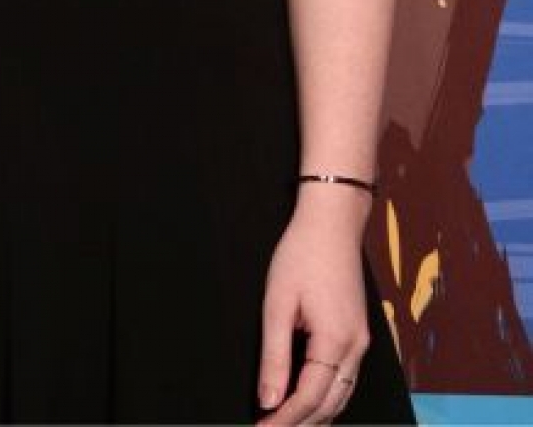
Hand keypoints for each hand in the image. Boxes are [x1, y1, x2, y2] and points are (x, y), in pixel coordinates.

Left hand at [256, 190, 372, 422]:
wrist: (332, 225)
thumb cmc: (301, 257)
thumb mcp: (277, 305)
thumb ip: (274, 356)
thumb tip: (268, 400)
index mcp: (336, 343)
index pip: (309, 397)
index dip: (285, 419)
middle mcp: (356, 349)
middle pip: (330, 404)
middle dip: (301, 424)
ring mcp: (362, 344)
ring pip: (342, 396)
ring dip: (316, 416)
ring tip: (286, 426)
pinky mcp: (359, 336)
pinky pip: (346, 380)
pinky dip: (328, 399)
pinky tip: (310, 405)